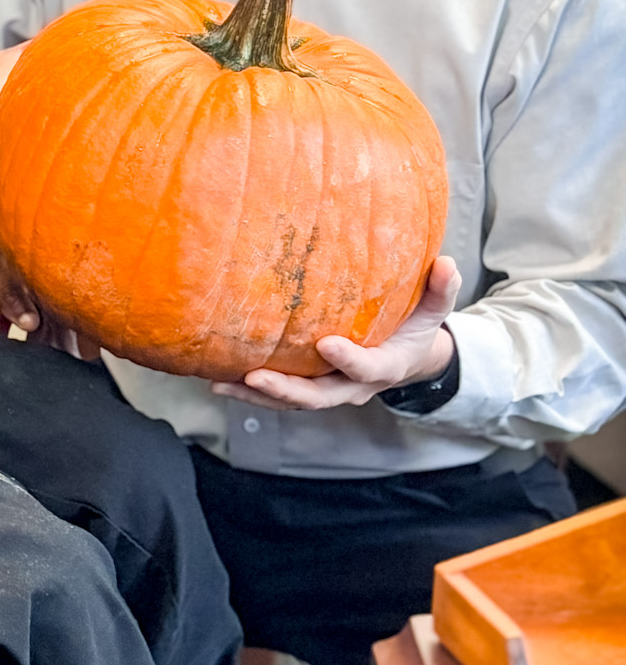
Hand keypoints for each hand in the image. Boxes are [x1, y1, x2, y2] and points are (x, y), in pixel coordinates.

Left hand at [213, 257, 461, 411]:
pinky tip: (217, 378)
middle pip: (318, 397)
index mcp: (385, 367)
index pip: (366, 368)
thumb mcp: (434, 310)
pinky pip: (278, 396)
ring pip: (292, 402)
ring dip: (256, 396)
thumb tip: (447, 262)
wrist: (408, 359)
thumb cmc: (416, 328)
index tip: (326, 344)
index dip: (348, 360)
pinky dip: (249, 390)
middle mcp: (353, 387)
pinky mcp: (309, 387)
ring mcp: (329, 391)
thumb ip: (440, 290)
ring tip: (221, 384)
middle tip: (255, 378)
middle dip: (286, 391)